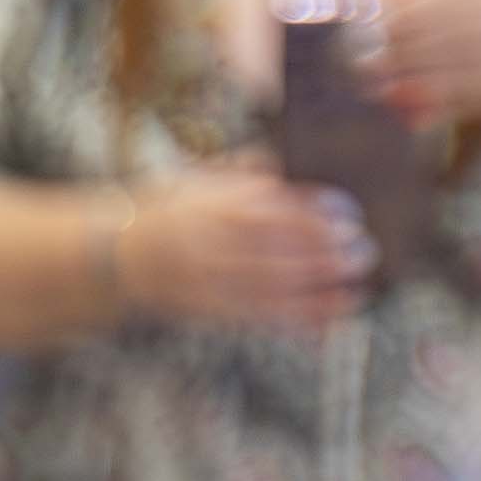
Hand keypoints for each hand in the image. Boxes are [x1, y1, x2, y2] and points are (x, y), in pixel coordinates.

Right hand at [115, 165, 372, 329]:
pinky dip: (297, 320)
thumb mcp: (202, 179)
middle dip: (325, 253)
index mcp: (213, 205)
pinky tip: (329, 319)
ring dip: (319, 290)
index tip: (350, 213)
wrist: (116, 255)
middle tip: (365, 250)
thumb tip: (293, 160)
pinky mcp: (210, 310)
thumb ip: (247, 171)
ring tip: (358, 285)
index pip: (272, 208)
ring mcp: (209, 280)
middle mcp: (211, 243)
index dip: (314, 213)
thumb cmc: (169, 211)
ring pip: (271, 287)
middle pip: (277, 249)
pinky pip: (259, 317)